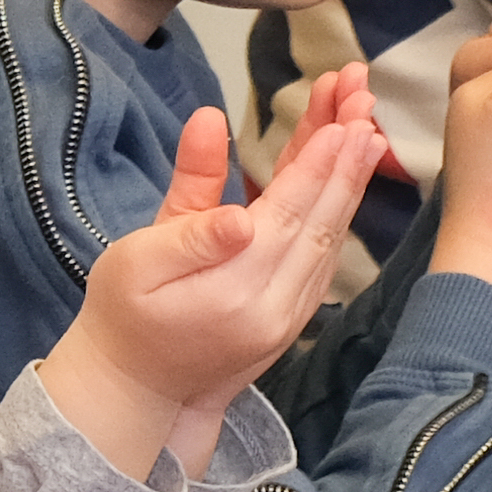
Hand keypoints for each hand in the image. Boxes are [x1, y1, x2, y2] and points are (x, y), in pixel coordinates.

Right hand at [49, 100, 381, 470]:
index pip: (288, 213)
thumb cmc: (124, 314)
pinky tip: (346, 178)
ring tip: (367, 127)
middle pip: (321, 220)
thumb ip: (187, 203)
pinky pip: (324, 257)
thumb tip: (214, 135)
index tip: (343, 117)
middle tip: (365, 101)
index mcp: (235, 288)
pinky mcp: (292, 317)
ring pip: (330, 237)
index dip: (317, 163)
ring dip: (350, 180)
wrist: (134, 389)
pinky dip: (338, 212)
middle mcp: (275, 306)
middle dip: (347, 158)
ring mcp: (289, 316)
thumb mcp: (136, 257)